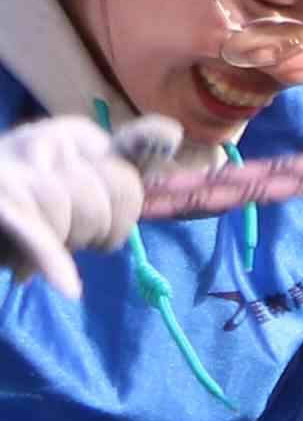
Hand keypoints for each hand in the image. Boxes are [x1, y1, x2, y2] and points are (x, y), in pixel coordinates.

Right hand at [0, 114, 154, 291]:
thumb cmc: (26, 203)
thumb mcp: (79, 178)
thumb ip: (126, 163)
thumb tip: (170, 134)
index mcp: (74, 134)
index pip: (126, 179)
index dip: (122, 215)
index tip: (105, 228)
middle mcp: (45, 138)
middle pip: (104, 196)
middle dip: (94, 232)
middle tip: (67, 240)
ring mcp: (14, 164)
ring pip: (72, 214)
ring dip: (62, 246)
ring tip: (39, 248)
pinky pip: (35, 229)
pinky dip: (51, 259)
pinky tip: (68, 287)